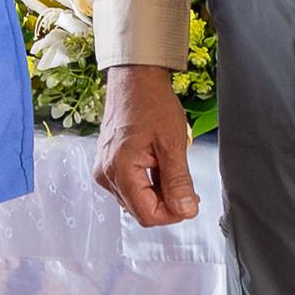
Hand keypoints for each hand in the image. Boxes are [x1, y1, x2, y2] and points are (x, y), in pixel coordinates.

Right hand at [96, 59, 200, 228]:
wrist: (135, 79)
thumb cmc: (151, 103)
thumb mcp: (172, 143)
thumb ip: (178, 182)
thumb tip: (185, 210)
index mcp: (118, 169)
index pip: (147, 215)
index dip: (173, 213)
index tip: (190, 200)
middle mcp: (105, 174)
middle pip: (140, 210)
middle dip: (166, 203)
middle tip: (186, 184)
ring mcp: (104, 170)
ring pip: (136, 201)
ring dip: (158, 193)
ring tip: (170, 167)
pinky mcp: (108, 165)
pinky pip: (130, 187)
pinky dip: (148, 184)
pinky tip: (159, 165)